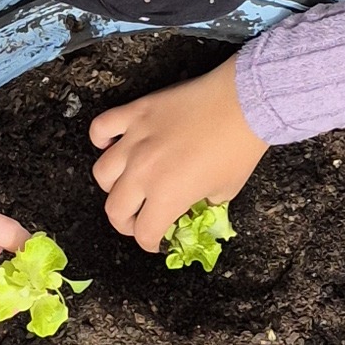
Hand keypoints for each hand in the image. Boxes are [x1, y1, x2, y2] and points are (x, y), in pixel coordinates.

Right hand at [86, 58, 270, 250]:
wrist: (244, 102)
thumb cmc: (240, 147)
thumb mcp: (226, 190)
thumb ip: (202, 205)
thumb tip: (192, 208)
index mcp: (167, 195)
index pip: (143, 232)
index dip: (149, 242)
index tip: (156, 240)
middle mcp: (143, 171)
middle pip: (115, 209)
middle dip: (125, 222)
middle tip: (139, 219)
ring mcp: (135, 140)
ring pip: (102, 173)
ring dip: (113, 185)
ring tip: (127, 183)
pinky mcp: (135, 113)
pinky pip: (101, 128)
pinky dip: (102, 140)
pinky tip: (114, 146)